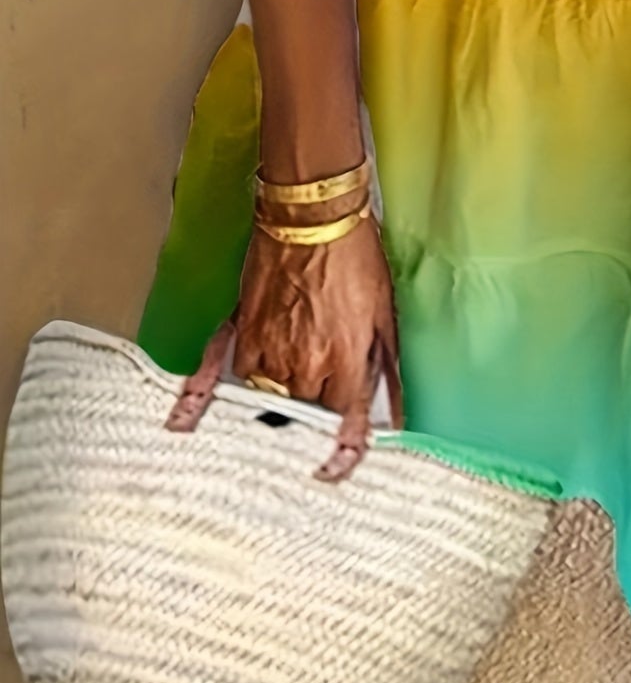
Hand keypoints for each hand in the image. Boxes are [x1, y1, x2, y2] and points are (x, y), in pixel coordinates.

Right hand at [164, 208, 403, 481]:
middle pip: (305, 410)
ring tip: (276, 396)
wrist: (313, 212)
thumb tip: (396, 412)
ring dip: (277, 398)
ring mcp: (267, 349)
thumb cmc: (355, 255)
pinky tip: (182, 422)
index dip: (344, 450)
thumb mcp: (385, 312)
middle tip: (316, 402)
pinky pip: (217, 372)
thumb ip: (386, 367)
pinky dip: (200, 397)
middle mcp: (303, 363)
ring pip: (268, 396)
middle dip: (314, 409)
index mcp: (345, 359)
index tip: (335, 470)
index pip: (344, 422)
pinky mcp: (239, 330)